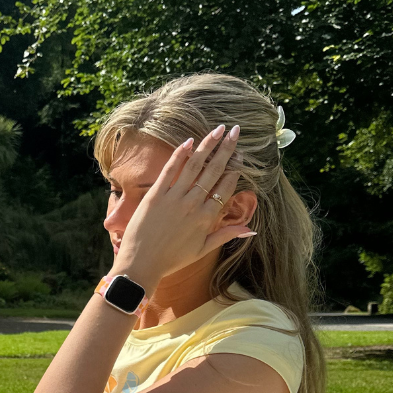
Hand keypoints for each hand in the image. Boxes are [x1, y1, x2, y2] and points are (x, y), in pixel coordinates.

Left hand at [115, 124, 253, 287]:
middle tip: (236, 131)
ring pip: (195, 165)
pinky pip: (170, 170)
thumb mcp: (202, 250)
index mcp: (206, 218)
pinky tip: (190, 141)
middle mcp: (193, 205)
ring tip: (219, 129)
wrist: (141, 264)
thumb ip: (225, 235)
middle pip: (214, 171)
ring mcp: (174, 198)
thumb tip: (251, 230)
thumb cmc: (171, 260)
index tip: (239, 158)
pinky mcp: (155, 195)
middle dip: (227, 149)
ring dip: (208, 145)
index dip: (233, 171)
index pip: (225, 188)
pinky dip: (180, 154)